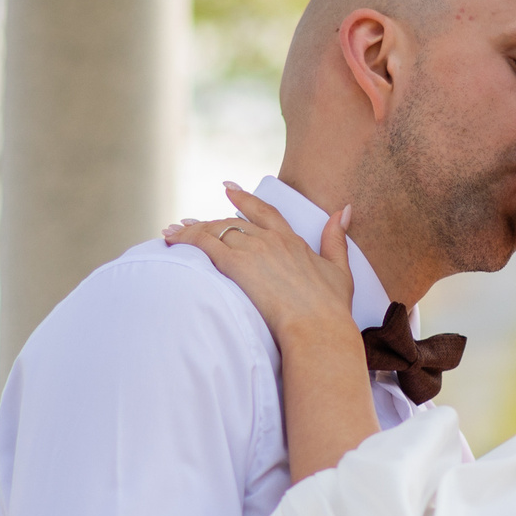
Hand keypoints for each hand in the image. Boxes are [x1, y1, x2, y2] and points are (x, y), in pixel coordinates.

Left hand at [164, 184, 355, 343]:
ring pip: (216, 231)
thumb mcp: (339, 269)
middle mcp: (270, 240)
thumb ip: (336, 239)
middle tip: (187, 220)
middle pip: (233, 222)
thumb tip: (343, 211)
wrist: (317, 327)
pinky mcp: (237, 265)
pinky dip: (186, 239)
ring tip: (172, 231)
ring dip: (192, 230)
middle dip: (208, 220)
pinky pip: (205, 245)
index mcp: (292, 240)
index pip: (263, 212)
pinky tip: (172, 240)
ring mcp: (253, 250)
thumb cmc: (330, 308)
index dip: (245, 199)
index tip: (228, 188)